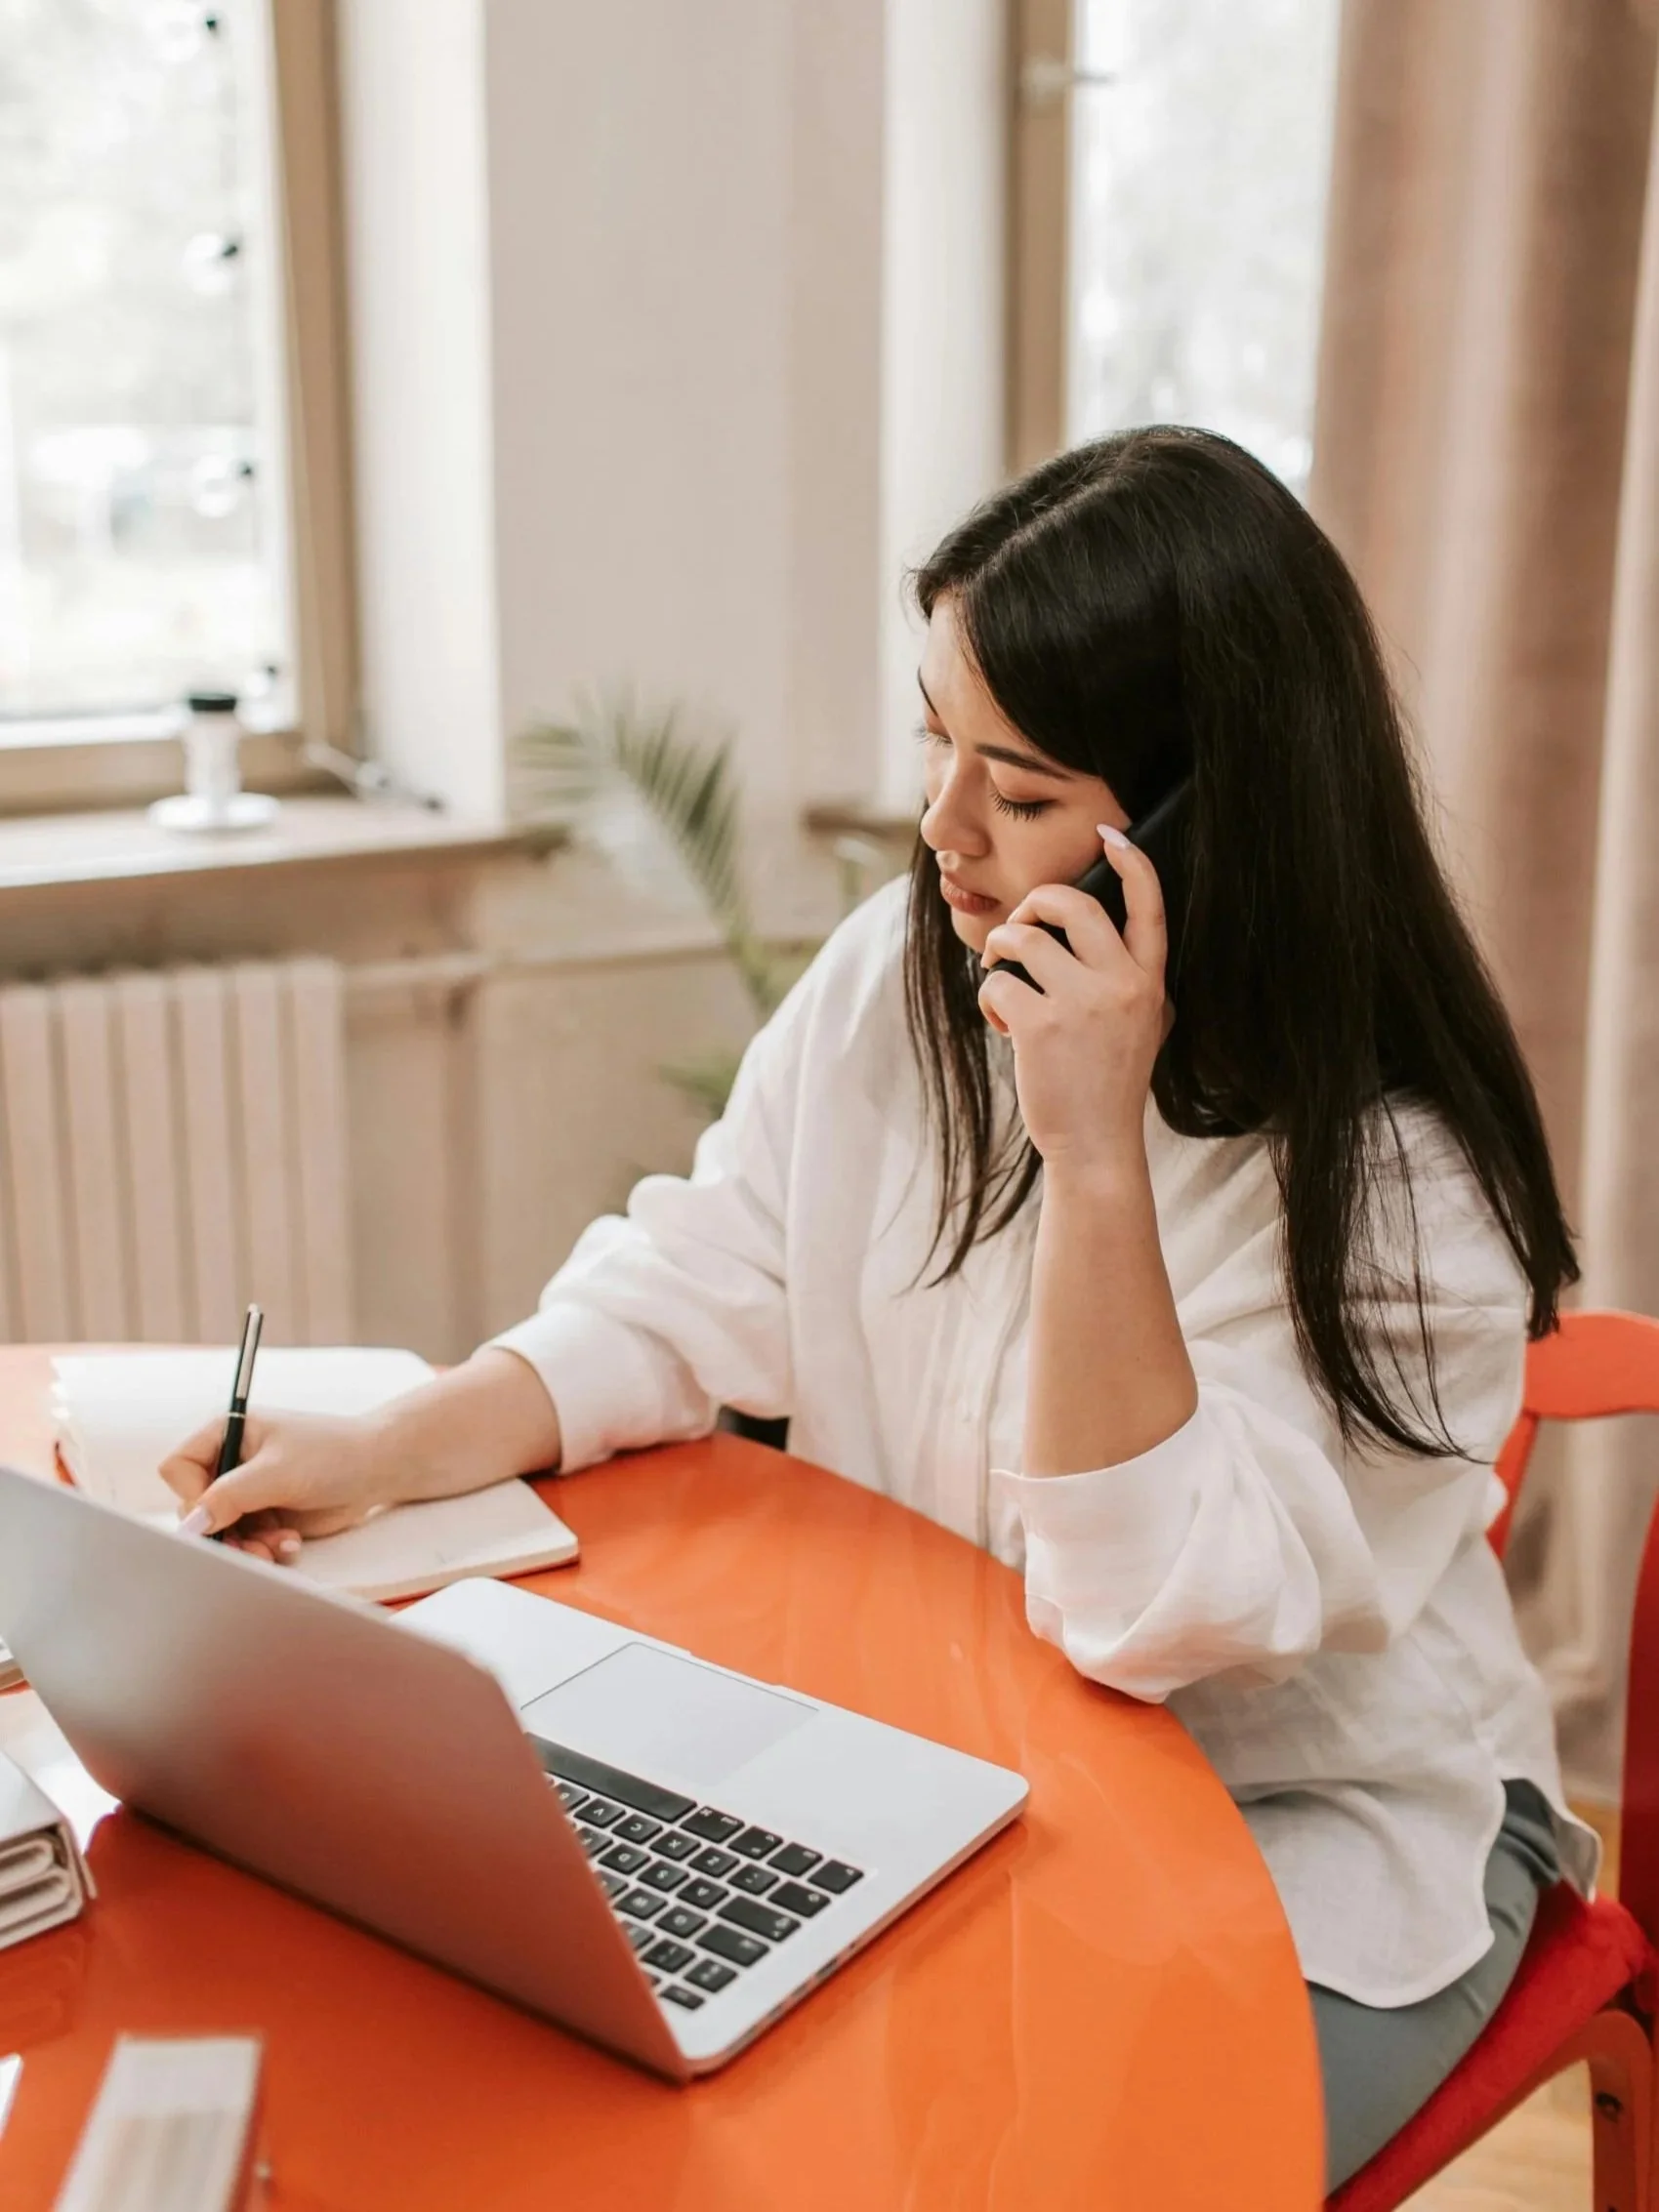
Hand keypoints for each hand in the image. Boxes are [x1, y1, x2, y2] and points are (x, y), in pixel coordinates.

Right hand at [159, 1410, 395, 1563]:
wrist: (376, 1469)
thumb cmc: (330, 1453)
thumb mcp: (277, 1472)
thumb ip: (230, 1496)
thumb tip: (192, 1524)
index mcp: (225, 1433)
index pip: (178, 1468)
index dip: (191, 1495)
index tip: (219, 1512)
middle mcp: (230, 1462)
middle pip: (194, 1508)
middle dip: (222, 1532)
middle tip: (250, 1546)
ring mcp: (245, 1492)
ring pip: (219, 1532)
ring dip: (245, 1547)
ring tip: (275, 1546)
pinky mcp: (263, 1516)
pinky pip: (244, 1543)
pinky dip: (263, 1550)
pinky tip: (289, 1543)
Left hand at [977, 827, 1168, 1176]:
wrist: (1096, 1145)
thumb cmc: (1109, 1082)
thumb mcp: (1143, 1024)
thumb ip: (1127, 979)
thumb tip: (1086, 930)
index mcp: (1149, 981)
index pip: (1150, 905)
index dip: (1132, 861)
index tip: (1111, 833)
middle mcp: (1121, 984)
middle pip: (1072, 904)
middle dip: (1035, 903)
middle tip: (1020, 929)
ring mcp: (1082, 1003)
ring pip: (1023, 939)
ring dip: (1000, 951)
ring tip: (1002, 980)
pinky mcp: (1040, 1025)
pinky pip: (997, 983)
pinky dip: (990, 999)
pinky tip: (1002, 1025)